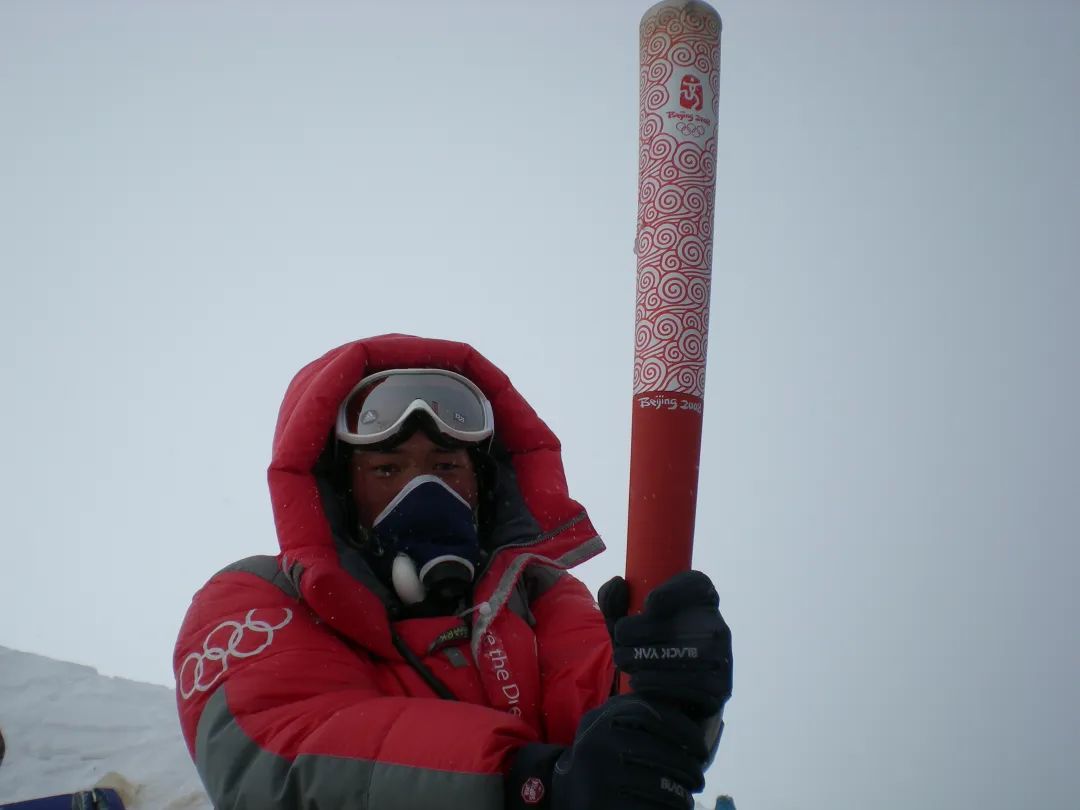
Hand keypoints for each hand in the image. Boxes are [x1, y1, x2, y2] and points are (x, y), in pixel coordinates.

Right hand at [507, 695, 706, 809]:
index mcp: (605, 716)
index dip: (684, 731)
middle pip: (660, 752)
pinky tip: (675, 809)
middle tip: (699, 778)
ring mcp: (598, 773)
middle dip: (687, 767)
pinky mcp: (599, 802)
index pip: (654, 714)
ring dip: (681, 793)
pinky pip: (646, 808)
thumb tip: (694, 716)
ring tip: (688, 796)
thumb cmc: (601, 753)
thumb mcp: (613, 724)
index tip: (701, 748)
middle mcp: (599, 740)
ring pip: (657, 783)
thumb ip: (642, 713)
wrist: (563, 789)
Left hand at [610, 571, 732, 720]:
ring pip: (680, 654)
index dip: (671, 592)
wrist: (674, 696)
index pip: (697, 584)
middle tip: (620, 639)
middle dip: (639, 631)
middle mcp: (717, 626)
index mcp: (702, 601)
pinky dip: (655, 681)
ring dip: (642, 658)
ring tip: (623, 660)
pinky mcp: (720, 688)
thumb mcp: (629, 623)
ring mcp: (721, 658)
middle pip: (680, 622)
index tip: (647, 604)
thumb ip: (615, 602)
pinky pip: (686, 683)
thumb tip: (618, 584)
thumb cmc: (649, 647)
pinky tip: (637, 679)